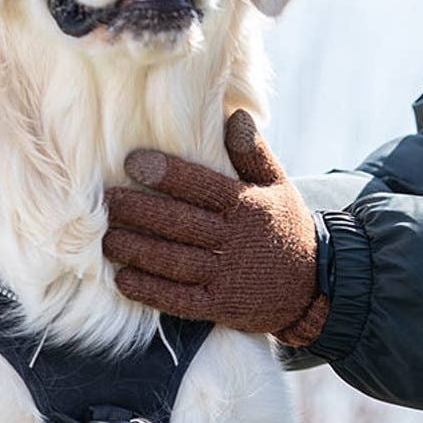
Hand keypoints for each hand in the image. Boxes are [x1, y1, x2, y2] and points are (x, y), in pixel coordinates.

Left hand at [103, 110, 329, 345]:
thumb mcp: (279, 186)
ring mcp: (227, 277)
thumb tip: (235, 115)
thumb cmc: (287, 228)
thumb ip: (254, 153)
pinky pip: (179, 299)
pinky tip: (123, 278)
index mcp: (248, 207)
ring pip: (174, 261)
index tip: (132, 162)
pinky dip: (149, 289)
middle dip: (139, 211)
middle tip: (108, 200)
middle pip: (180, 224)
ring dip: (136, 249)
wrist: (315, 288)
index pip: (202, 186)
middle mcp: (236, 241)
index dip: (166, 174)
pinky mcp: (220, 306)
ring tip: (107, 238)